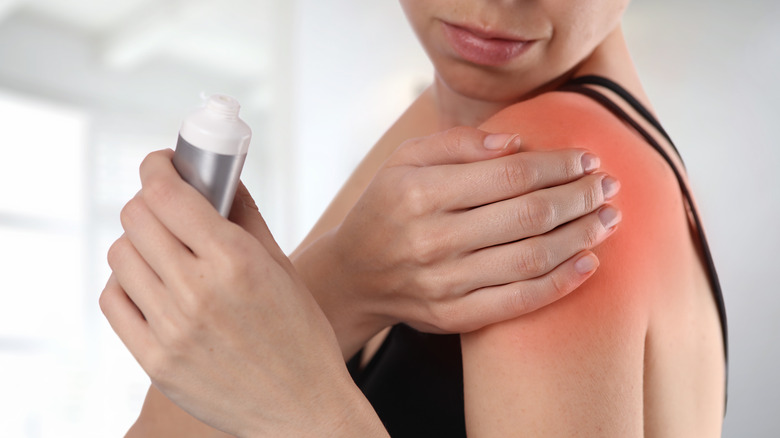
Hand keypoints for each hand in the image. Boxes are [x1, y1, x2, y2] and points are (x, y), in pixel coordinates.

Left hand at [100, 150, 386, 436]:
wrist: (303, 408)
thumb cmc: (302, 335)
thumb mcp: (283, 267)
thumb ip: (246, 216)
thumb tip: (219, 177)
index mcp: (235, 261)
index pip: (166, 193)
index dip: (156, 166)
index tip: (161, 164)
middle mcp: (197, 291)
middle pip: (135, 218)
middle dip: (149, 200)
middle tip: (167, 206)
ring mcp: (171, 329)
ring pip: (120, 256)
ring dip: (138, 242)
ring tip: (163, 250)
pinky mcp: (155, 360)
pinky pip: (114, 301)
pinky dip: (126, 283)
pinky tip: (152, 284)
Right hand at [297, 127, 620, 348]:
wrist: (353, 275)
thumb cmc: (387, 207)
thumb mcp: (405, 160)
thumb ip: (457, 143)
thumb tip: (516, 142)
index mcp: (419, 192)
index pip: (510, 175)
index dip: (558, 165)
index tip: (588, 159)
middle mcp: (431, 238)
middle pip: (529, 215)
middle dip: (580, 197)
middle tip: (609, 186)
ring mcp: (443, 282)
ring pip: (532, 257)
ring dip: (581, 236)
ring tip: (609, 219)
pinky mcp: (452, 316)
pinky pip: (519, 300)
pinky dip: (562, 282)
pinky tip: (589, 263)